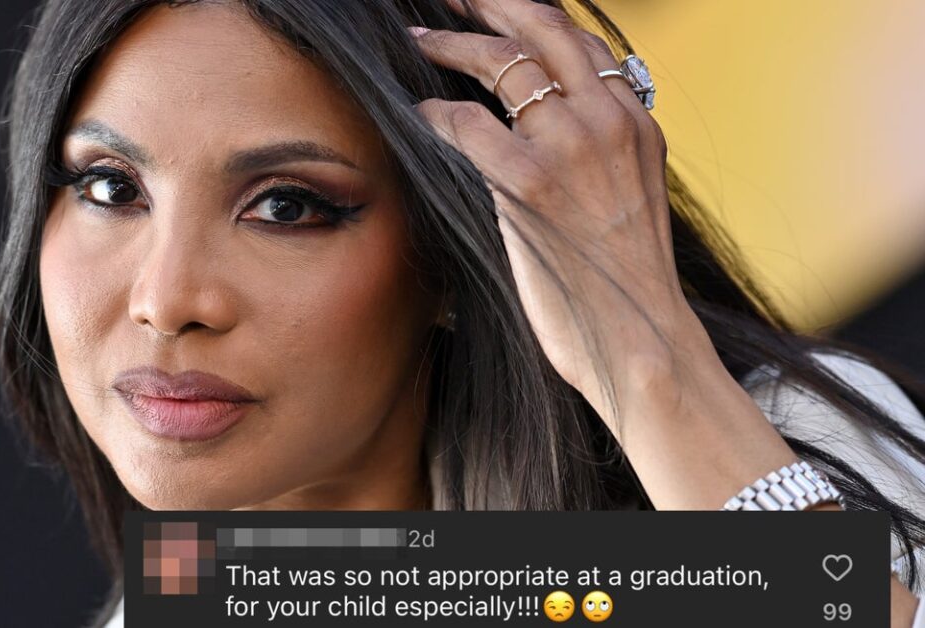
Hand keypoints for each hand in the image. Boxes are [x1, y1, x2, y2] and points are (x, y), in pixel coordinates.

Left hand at [410, 0, 707, 430]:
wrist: (642, 338)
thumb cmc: (624, 283)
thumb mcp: (631, 197)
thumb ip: (600, 153)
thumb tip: (548, 131)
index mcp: (635, 121)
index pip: (583, 43)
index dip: (534, 18)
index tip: (500, 12)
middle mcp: (608, 120)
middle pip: (544, 29)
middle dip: (490, 4)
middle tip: (452, 1)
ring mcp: (572, 146)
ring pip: (501, 63)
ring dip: (451, 46)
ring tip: (419, 43)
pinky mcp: (531, 183)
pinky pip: (466, 124)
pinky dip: (434, 113)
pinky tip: (417, 114)